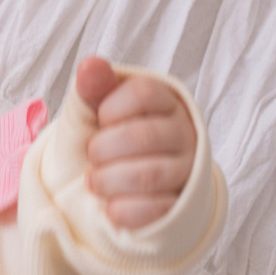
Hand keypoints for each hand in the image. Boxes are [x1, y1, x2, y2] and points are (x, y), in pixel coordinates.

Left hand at [74, 56, 195, 228]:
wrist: (110, 187)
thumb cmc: (105, 140)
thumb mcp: (92, 112)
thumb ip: (92, 89)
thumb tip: (90, 65)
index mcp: (164, 102)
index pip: (144, 93)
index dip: (111, 109)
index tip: (101, 119)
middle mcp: (183, 133)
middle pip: (143, 137)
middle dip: (103, 149)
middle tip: (93, 154)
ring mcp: (185, 171)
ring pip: (149, 175)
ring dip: (108, 180)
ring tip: (94, 181)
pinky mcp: (180, 206)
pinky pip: (154, 209)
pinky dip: (122, 210)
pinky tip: (109, 205)